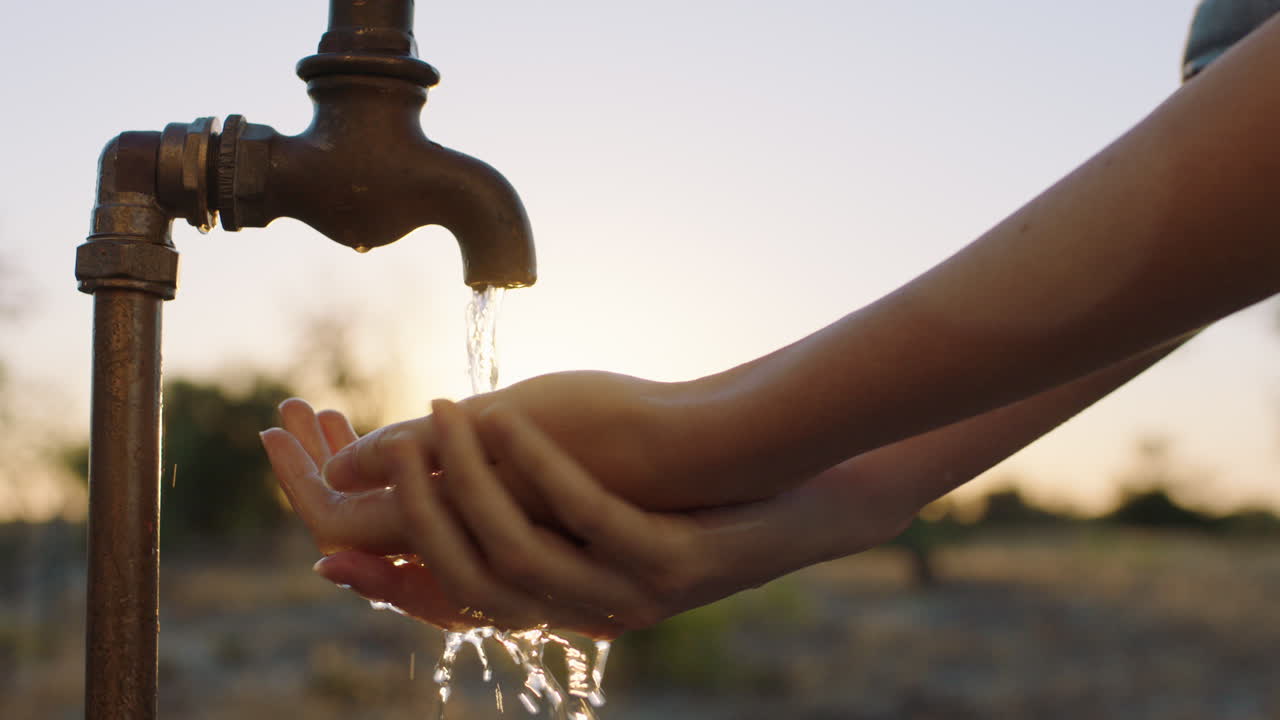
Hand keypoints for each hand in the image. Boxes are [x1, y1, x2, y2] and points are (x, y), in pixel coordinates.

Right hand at [275, 399, 913, 636]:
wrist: (800, 491)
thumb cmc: (688, 482)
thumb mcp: (587, 485)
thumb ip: (510, 488)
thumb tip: (424, 462)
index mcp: (561, 599)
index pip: (448, 602)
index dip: (381, 577)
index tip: (318, 540)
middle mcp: (588, 610)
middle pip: (468, 583)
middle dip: (407, 516)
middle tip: (368, 446)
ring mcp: (632, 591)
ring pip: (520, 558)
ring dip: (468, 483)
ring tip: (440, 415)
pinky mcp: (674, 559)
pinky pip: (592, 520)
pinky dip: (542, 468)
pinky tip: (511, 418)